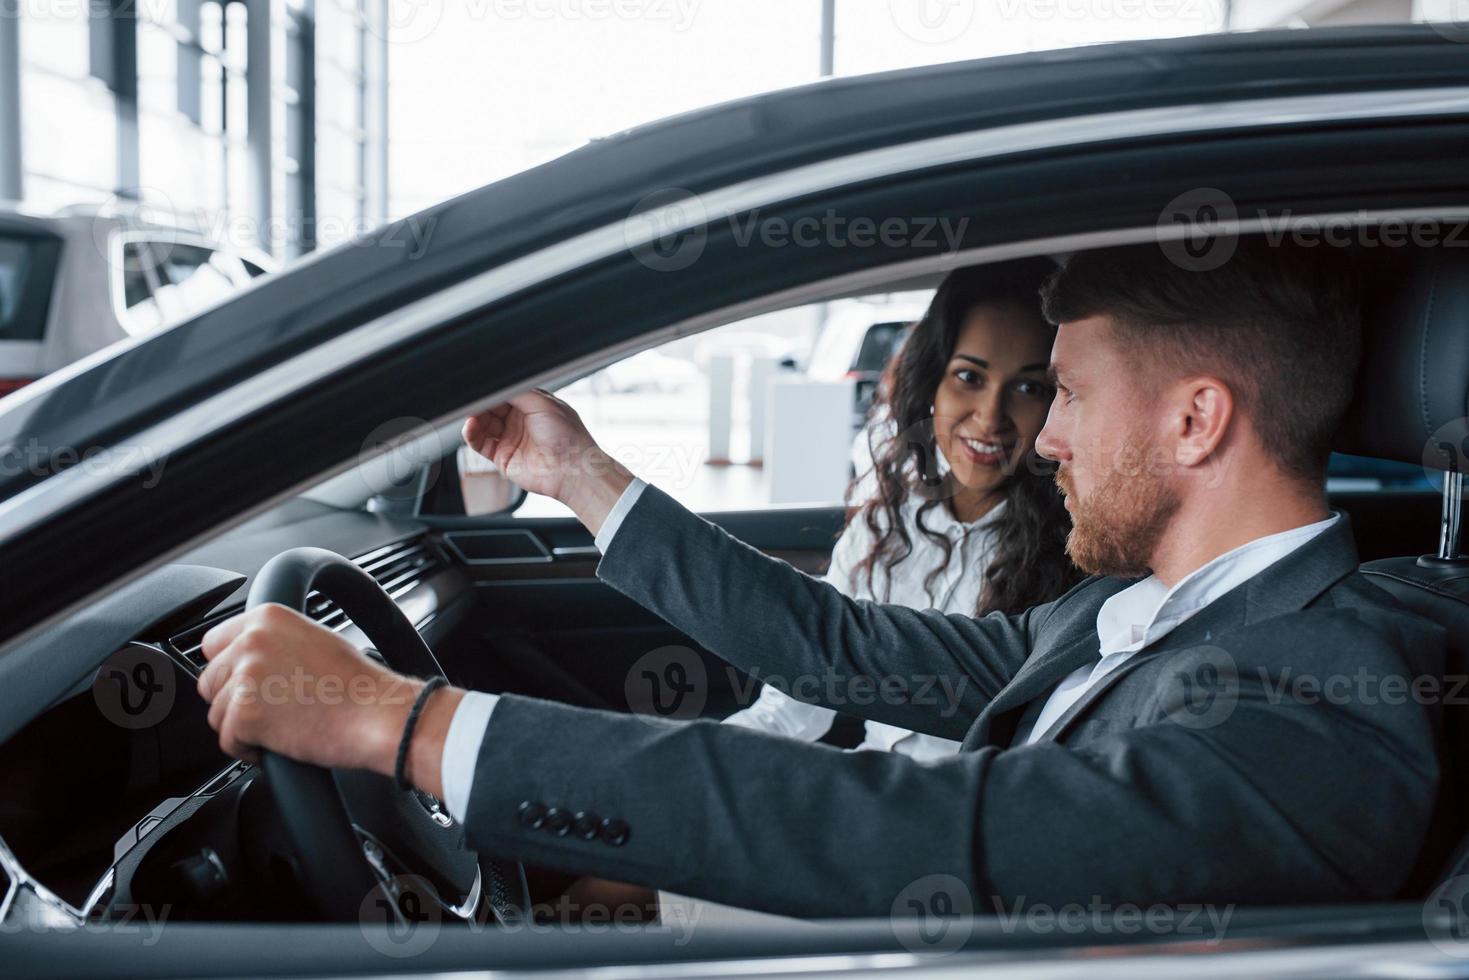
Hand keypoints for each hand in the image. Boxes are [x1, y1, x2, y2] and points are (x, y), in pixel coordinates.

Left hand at [195, 603, 459, 795]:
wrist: (378, 714)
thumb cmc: (358, 685)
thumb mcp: (314, 640)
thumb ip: (273, 643)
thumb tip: (243, 659)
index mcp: (267, 617)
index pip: (213, 643)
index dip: (229, 669)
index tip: (245, 683)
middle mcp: (251, 641)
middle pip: (209, 680)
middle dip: (232, 700)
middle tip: (270, 709)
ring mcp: (245, 677)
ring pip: (216, 713)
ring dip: (242, 727)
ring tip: (281, 726)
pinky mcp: (245, 714)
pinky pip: (227, 742)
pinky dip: (249, 750)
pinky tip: (280, 742)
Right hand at [463, 389, 632, 533]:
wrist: (572, 471)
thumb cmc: (568, 437)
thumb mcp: (544, 404)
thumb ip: (518, 393)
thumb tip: (496, 385)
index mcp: (533, 406)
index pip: (505, 394)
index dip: (493, 391)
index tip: (480, 386)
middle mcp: (521, 421)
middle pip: (491, 408)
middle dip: (480, 403)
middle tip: (470, 399)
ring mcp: (511, 439)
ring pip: (483, 424)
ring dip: (473, 417)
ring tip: (469, 413)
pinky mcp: (503, 457)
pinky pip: (481, 443)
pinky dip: (471, 434)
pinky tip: (470, 426)